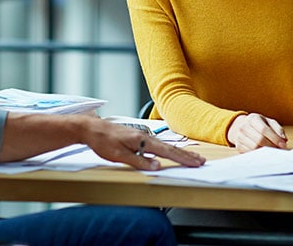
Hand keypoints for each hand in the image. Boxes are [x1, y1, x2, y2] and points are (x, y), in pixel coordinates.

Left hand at [84, 119, 204, 169]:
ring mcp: (142, 136)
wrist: (91, 128)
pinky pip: (158, 145)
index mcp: (142, 140)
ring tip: (191, 157)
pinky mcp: (138, 137)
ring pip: (165, 146)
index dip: (182, 158)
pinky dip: (168, 150)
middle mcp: (145, 136)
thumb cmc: (103, 141)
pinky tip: (170, 152)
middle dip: (186, 155)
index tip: (196, 163)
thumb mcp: (118, 155)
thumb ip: (138, 161)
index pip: (167, 152)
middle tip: (201, 160)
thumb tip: (157, 166)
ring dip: (179, 153)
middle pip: (170, 148)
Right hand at [227, 113, 286, 151]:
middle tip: (279, 149)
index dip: (274, 138)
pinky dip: (259, 154)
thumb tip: (283, 141)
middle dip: (271, 146)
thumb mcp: (270, 123)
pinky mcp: (238, 146)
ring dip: (265, 151)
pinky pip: (250, 153)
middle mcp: (244, 126)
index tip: (283, 145)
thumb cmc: (260, 125)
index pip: (264, 129)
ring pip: (254, 148)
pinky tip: (264, 152)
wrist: (242, 126)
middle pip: (259, 140)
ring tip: (272, 151)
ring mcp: (239, 137)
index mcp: (253, 118)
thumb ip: (278, 130)